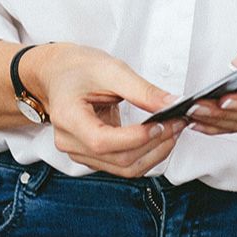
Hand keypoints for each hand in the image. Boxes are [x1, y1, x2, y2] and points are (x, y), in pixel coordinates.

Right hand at [31, 42, 187, 176]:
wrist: (58, 73)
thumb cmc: (78, 68)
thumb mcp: (111, 69)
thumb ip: (142, 90)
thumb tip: (172, 105)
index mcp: (68, 118)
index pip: (103, 141)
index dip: (137, 137)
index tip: (164, 123)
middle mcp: (70, 142)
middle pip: (119, 159)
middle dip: (155, 144)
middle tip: (178, 124)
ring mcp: (79, 153)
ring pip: (124, 168)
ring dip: (154, 154)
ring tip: (173, 131)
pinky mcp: (92, 156)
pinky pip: (122, 165)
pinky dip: (145, 154)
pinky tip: (159, 137)